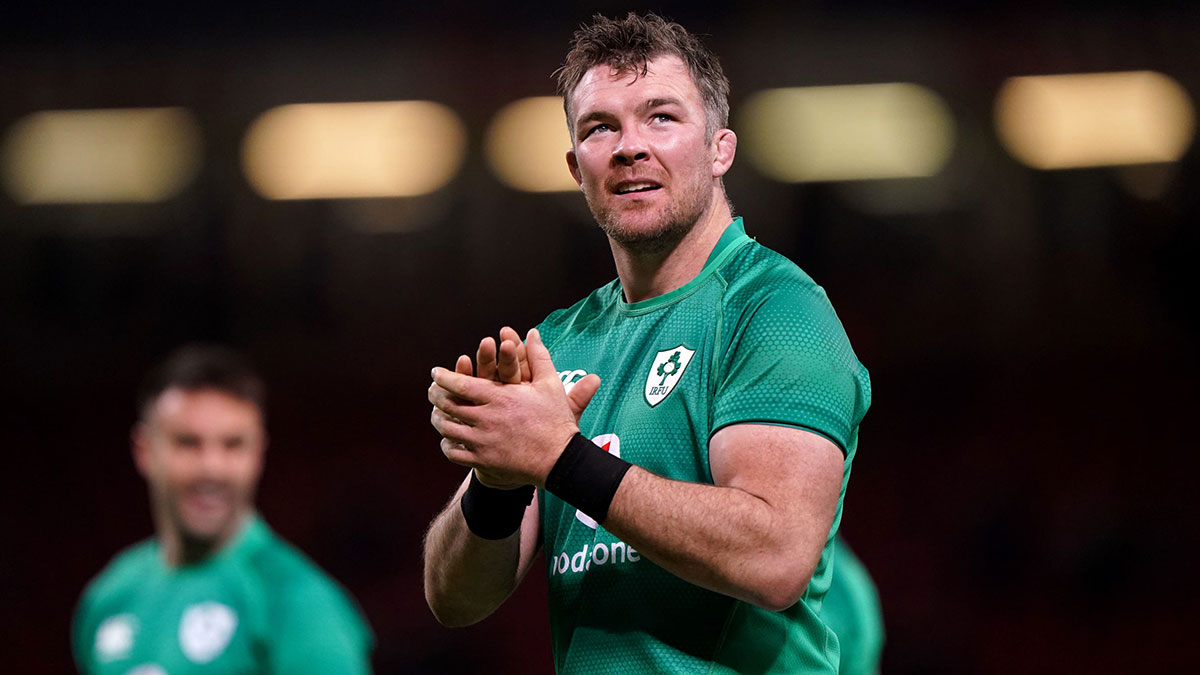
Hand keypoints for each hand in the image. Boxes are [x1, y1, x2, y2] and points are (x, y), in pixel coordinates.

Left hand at [429, 329, 600, 487]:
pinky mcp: (483, 461)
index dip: (444, 377)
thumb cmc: (556, 420)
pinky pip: (454, 453)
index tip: (436, 373)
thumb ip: (538, 356)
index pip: (460, 384)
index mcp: (500, 397)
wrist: (561, 460)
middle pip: (449, 405)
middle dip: (436, 396)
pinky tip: (448, 440)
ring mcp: (483, 442)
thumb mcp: (550, 384)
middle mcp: (487, 418)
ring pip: (447, 429)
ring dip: (438, 420)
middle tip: (432, 391)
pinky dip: (447, 445)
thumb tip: (532, 332)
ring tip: (437, 414)